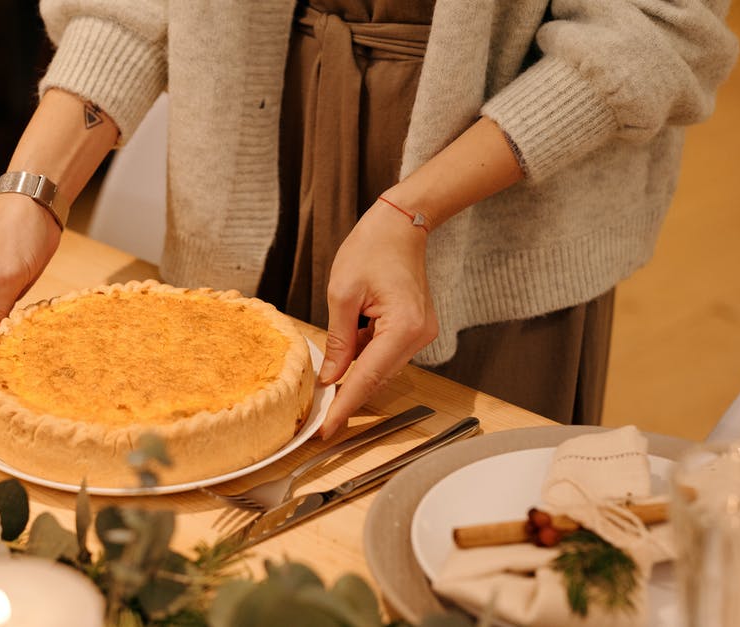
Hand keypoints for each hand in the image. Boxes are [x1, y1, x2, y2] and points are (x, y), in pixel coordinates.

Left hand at [317, 197, 438, 437]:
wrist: (401, 224)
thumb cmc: (372, 248)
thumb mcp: (343, 294)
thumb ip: (339, 341)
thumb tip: (331, 378)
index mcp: (403, 327)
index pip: (368, 378)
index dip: (345, 407)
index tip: (326, 431)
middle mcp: (418, 336)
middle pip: (377, 377)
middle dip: (347, 392)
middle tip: (318, 410)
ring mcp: (421, 334)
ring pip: (380, 367)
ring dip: (355, 369)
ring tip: (332, 358)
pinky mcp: (415, 329)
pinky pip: (385, 353)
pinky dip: (365, 354)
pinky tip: (350, 340)